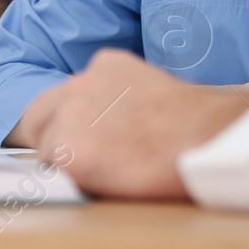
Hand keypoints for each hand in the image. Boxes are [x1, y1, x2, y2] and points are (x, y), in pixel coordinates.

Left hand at [19, 49, 248, 199]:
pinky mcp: (67, 150)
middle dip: (53, 137)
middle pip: (41, 114)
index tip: (87, 139)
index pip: (68, 95)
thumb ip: (122, 102)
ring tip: (111, 174)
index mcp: (105, 65)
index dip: (73, 121)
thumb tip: (113, 127)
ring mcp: (70, 115)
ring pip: (48, 146)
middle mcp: (80, 83)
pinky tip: (108, 182)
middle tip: (80, 161)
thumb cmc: (198, 122)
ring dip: (70, 163)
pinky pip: (56, 173)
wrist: (206, 137)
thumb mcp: (154, 90)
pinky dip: (76, 182)